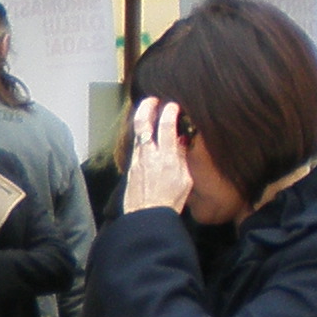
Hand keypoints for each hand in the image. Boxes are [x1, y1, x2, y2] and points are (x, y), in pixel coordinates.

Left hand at [122, 98, 191, 215]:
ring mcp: (137, 161)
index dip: (169, 111)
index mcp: (166, 157)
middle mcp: (149, 155)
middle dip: (147, 106)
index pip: (166, 125)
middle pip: (143, 123)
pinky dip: (141, 139)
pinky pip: (136, 148)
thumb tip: (181, 141)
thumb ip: (182, 157)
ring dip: (143, 121)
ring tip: (149, 114)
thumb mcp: (185, 180)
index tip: (173, 105)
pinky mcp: (131, 168)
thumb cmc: (169, 202)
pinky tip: (146, 139)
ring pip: (137, 134)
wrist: (147, 217)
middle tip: (152, 99)